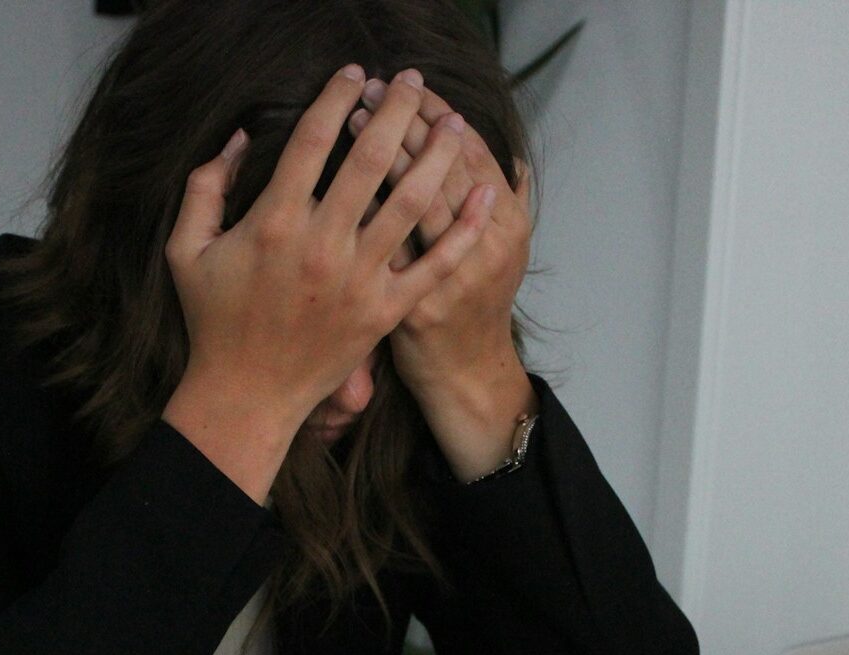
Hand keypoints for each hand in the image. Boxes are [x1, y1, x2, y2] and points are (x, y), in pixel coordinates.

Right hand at [162, 66, 495, 501]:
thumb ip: (205, 187)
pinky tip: (484, 194)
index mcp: (274, 221)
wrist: (247, 395)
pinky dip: (464, 229)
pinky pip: (434, 264)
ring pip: (410, 202)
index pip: (313, 139)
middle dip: (396, 111)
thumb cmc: (215, 323)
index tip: (356, 74)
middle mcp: (322, 245)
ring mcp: (359, 280)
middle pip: (370, 159)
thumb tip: (237, 138)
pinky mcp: (384, 312)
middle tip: (414, 81)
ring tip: (453, 123)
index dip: (337, 97)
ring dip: (436, 156)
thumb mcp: (186, 249)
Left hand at [350, 81, 536, 480]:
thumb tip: (510, 156)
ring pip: (412, 200)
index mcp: (509, 226)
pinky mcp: (409, 306)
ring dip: (380, 153)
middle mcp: (486, 249)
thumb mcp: (505, 252)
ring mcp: (447, 280)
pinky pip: (382, 246)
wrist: (464, 374)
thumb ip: (506, 203)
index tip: (412, 85)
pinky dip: (362, 210)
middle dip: (406, 121)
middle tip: (375, 89)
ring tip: (353, 118)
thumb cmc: (476, 304)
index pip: (473, 151)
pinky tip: (338, 179)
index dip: (439, 114)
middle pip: (441, 166)